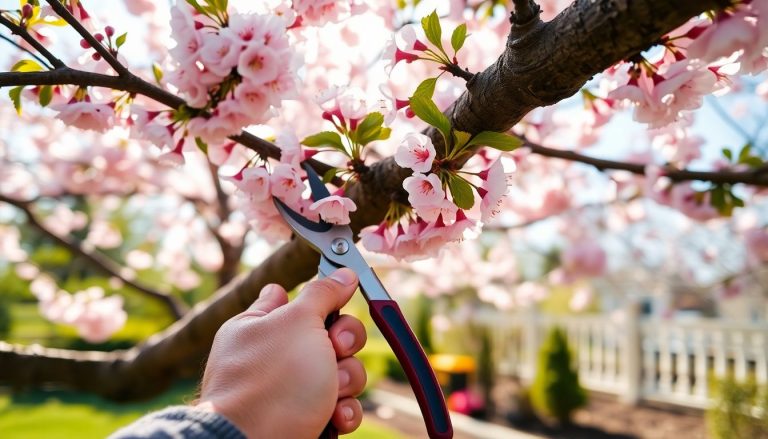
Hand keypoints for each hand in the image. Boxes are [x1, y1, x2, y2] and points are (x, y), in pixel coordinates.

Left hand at [197, 268, 367, 437]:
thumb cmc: (270, 383)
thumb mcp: (298, 322)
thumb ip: (323, 293)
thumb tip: (343, 273)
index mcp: (260, 324)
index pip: (292, 298)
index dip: (320, 297)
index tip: (336, 301)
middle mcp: (274, 356)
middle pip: (330, 334)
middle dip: (344, 343)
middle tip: (335, 349)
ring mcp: (291, 390)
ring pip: (341, 372)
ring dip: (347, 381)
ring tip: (332, 394)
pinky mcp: (308, 419)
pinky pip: (340, 406)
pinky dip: (343, 411)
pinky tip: (335, 417)